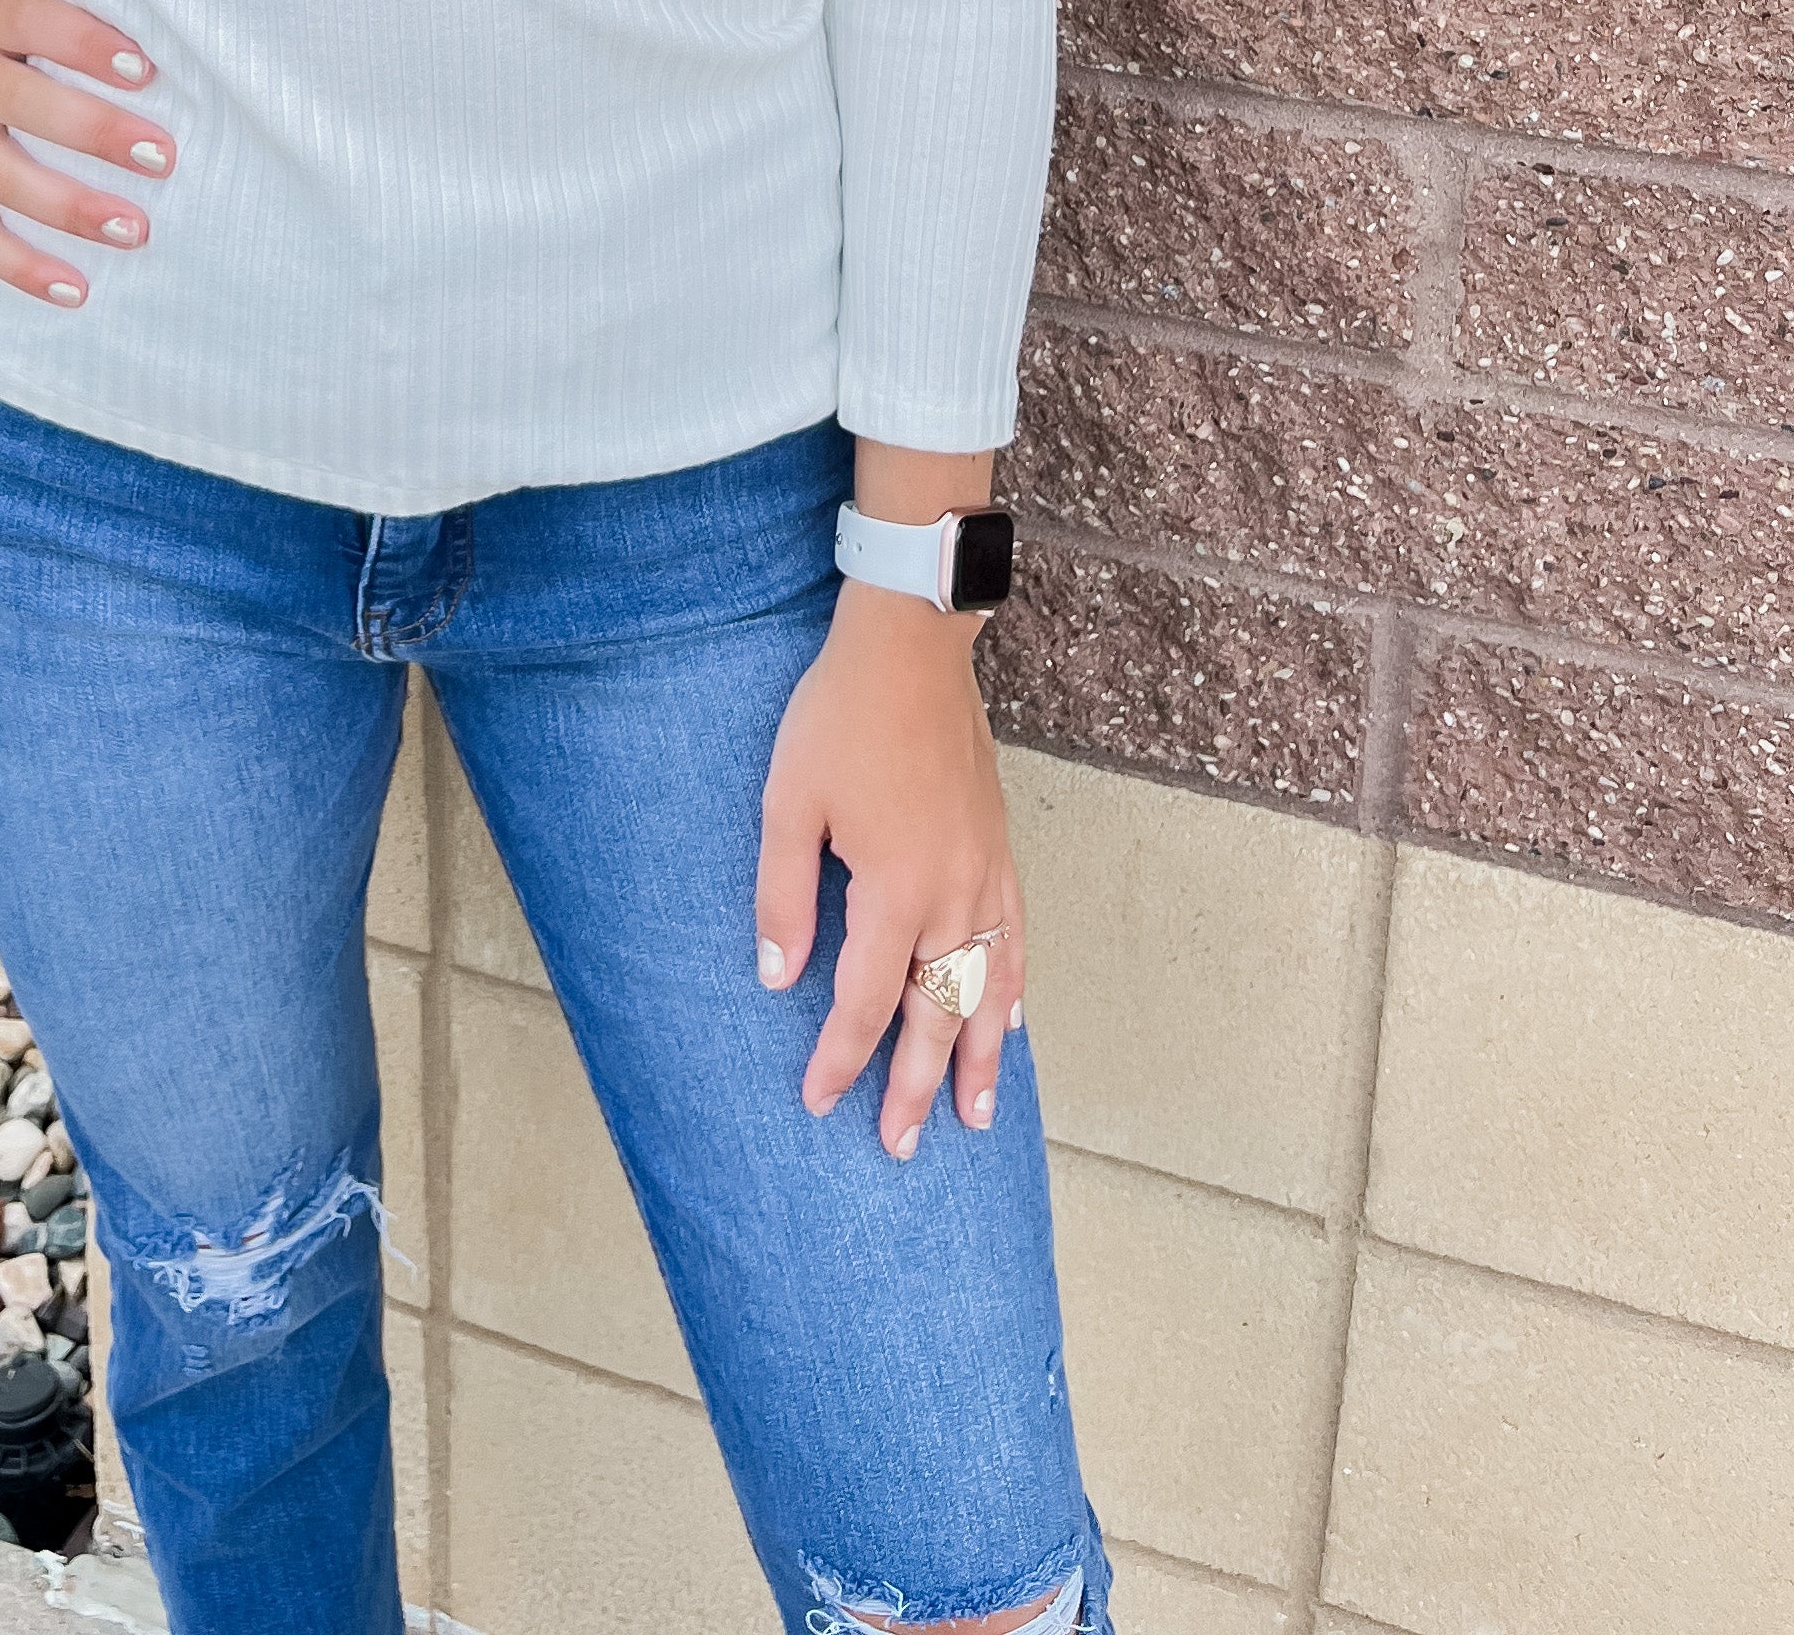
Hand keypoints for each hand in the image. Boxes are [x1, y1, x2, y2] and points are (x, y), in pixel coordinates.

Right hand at [0, 0, 170, 309]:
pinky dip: (21, 267)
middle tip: (164, 157)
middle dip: (96, 132)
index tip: (144, 69)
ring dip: (71, 208)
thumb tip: (160, 40)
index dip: (85, 42)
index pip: (30, 20)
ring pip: (1, 177)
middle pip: (23, 103)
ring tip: (134, 229)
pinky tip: (74, 290)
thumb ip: (55, 15)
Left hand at [753, 582, 1024, 1155]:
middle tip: (901, 1146)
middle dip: (915, 1085)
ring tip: (974, 1116)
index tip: (819, 1101)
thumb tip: (778, 979)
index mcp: (895, 890)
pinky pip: (1015, 939)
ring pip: (987, 988)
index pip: (867, 1002)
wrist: (910, 647)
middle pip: (936, 1014)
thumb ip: (784, 897)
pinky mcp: (1000, 847)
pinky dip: (1014, 990)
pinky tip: (1009, 1024)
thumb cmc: (840, 718)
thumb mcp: (788, 803)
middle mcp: (952, 895)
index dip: (841, 1057)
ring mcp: (985, 873)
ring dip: (978, 1058)